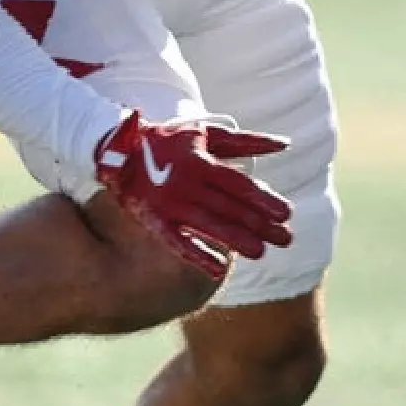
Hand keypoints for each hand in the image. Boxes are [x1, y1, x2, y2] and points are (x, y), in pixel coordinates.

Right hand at [94, 113, 293, 281]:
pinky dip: (196, 255)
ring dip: (236, 240)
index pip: (239, 184)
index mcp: (201, 161)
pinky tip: (218, 270)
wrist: (118, 149)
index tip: (287, 213)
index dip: (263, 199)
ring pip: (208, 225)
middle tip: (286, 239)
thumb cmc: (171, 140)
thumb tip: (284, 143)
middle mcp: (187, 184)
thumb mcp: (207, 134)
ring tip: (260, 253)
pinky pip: (176, 241)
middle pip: (229, 207)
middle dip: (259, 224)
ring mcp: (170, 204)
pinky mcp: (154, 220)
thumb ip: (246, 141)